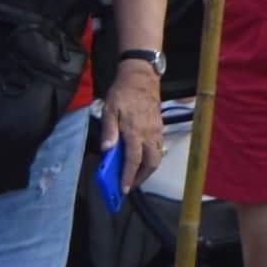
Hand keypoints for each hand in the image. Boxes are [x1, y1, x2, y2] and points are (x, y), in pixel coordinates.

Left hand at [100, 61, 164, 184]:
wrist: (141, 77)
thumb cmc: (122, 93)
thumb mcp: (109, 110)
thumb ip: (109, 131)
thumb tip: (106, 150)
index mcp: (135, 131)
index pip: (133, 160)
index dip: (128, 176)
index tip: (123, 189)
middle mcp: (149, 134)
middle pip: (151, 163)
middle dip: (141, 178)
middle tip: (128, 186)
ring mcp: (157, 130)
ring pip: (157, 157)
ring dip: (147, 170)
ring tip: (135, 175)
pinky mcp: (160, 127)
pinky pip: (158, 148)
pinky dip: (151, 158)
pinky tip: (142, 158)